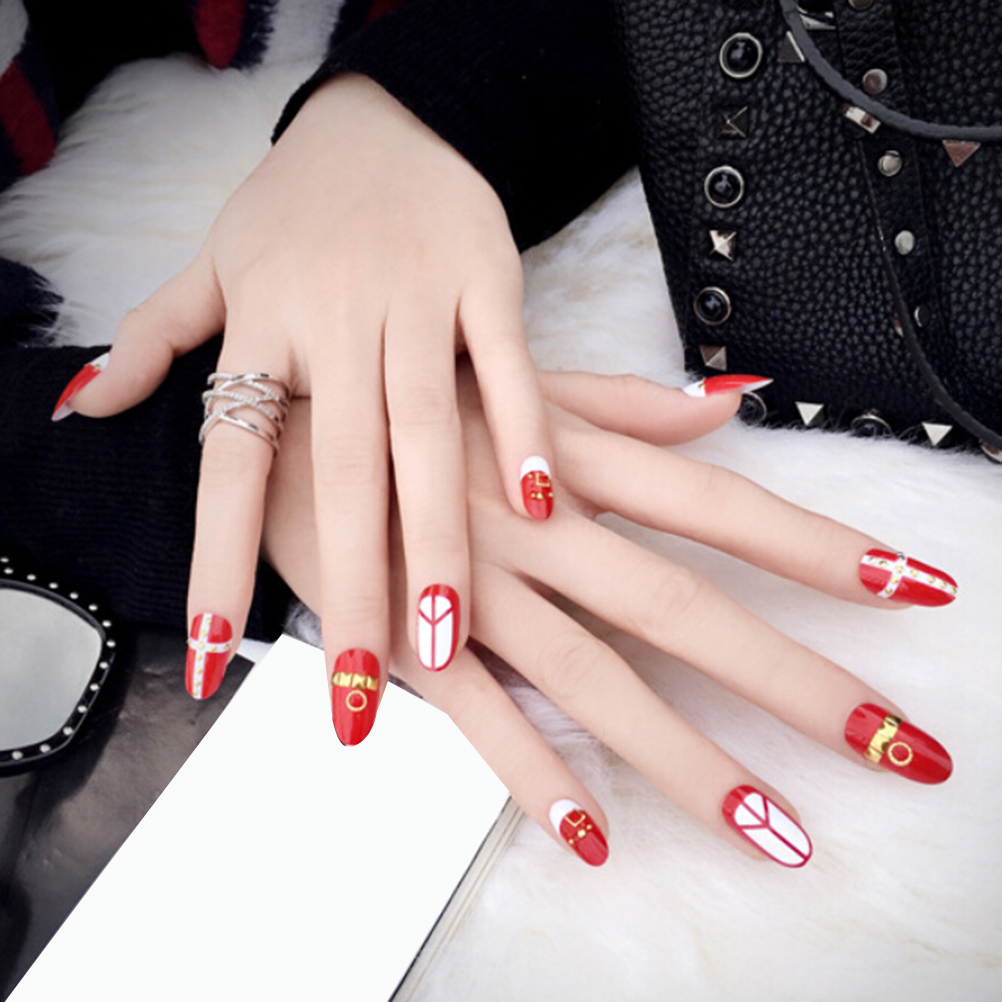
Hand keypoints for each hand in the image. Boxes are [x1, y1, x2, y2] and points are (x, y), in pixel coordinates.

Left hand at [51, 73, 552, 737]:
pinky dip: (523, 432)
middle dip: (350, 586)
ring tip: (448, 638)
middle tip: (356, 688)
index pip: (229, 462)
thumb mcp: (215, 263)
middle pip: (339, 474)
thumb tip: (86, 405)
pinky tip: (541, 509)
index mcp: (261, 326)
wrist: (385, 117)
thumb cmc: (297, 207)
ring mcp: (413, 298)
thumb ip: (155, 337)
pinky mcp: (485, 277)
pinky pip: (504, 366)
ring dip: (439, 541)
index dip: (220, 562)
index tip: (215, 660)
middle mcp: (332, 319)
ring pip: (424, 435)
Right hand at [262, 364, 955, 866]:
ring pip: (597, 681)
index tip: (909, 585)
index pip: (721, 506)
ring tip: (773, 827)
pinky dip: (530, 774)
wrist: (281, 423)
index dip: (818, 546)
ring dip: (687, 760)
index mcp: (572, 458)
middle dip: (792, 679)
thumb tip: (732, 401)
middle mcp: (538, 525)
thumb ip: (629, 405)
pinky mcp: (409, 641)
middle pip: (684, 609)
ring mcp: (475, 589)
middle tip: (890, 744)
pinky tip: (593, 834)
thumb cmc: (412, 400)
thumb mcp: (521, 384)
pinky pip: (477, 716)